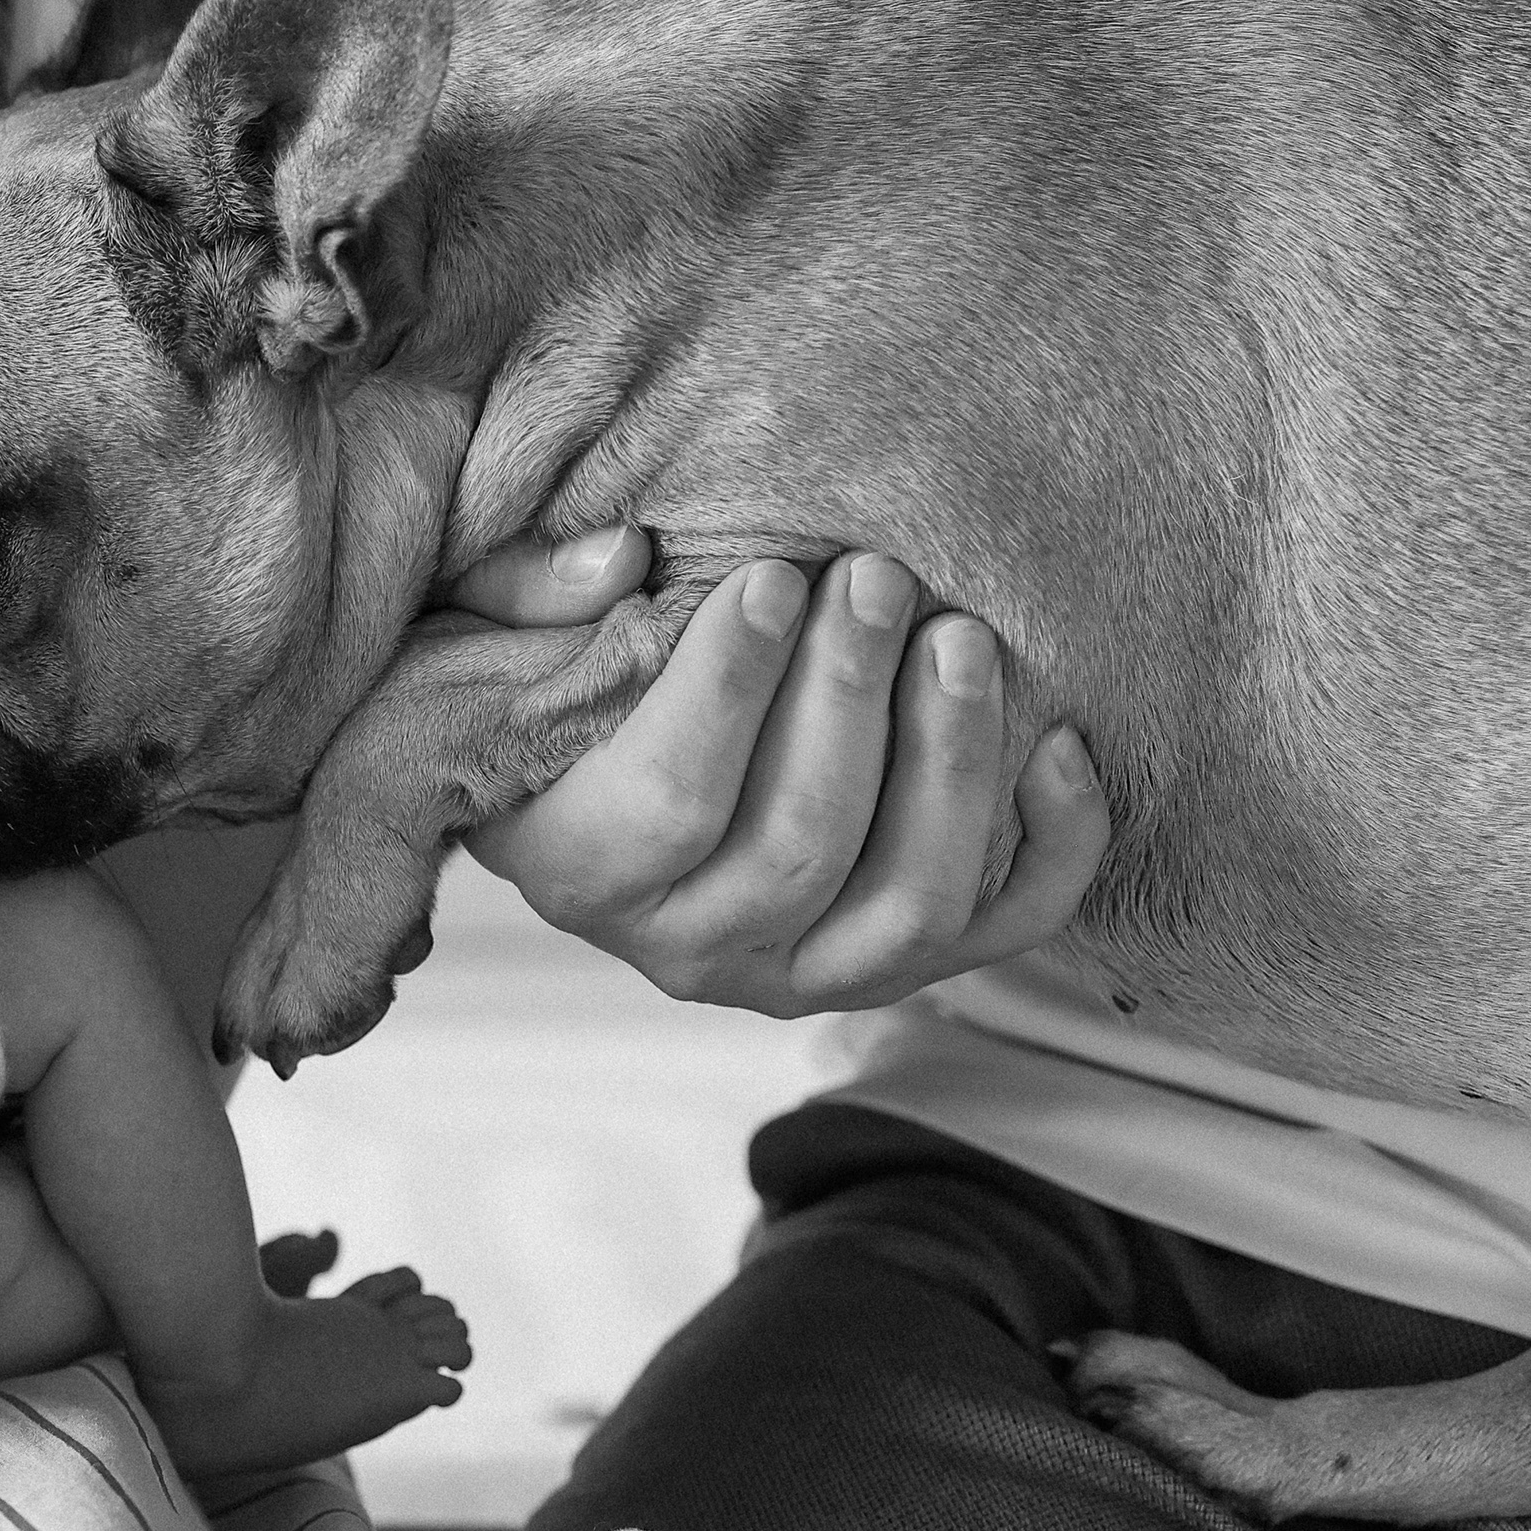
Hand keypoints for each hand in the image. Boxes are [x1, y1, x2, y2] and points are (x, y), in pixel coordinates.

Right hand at [441, 532, 1108, 1014]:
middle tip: (877, 576)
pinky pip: (1003, 933)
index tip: (769, 576)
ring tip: (964, 639)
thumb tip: (623, 558)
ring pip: (909, 908)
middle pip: (799, 849)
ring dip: (952, 765)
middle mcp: (690, 951)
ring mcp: (804, 972)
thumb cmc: (527, 691)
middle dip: (850, 701)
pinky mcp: (898, 966)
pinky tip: (1060, 740)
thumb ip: (520, 597)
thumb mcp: (470, 640)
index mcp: (576, 871)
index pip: (666, 804)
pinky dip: (1053, 848)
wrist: (583, 779)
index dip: (725, 693)